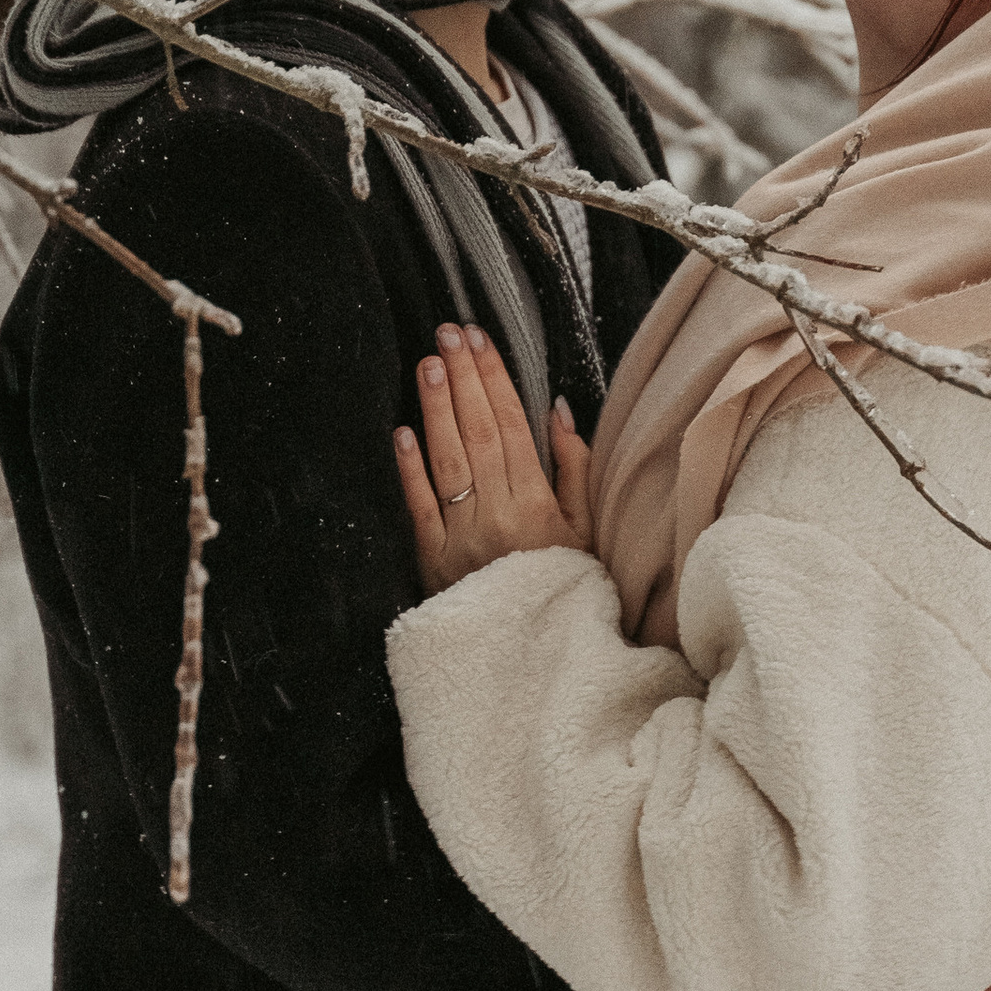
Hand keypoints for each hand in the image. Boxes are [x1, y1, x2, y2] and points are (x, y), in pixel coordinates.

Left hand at [396, 323, 593, 594]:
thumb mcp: (587, 532)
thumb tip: (557, 412)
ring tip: (429, 364)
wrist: (531, 656)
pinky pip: (418, 505)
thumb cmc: (565, 587)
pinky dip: (409, 467)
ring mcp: (460, 535)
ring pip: (446, 459)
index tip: (481, 341)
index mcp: (537, 505)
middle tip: (448, 334)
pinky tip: (403, 430)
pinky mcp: (432, 558)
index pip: (511, 425)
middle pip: (476, 432)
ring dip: (436, 407)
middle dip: (463, 377)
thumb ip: (574, 470)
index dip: (495, 378)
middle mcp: (497, 514)